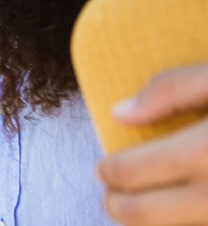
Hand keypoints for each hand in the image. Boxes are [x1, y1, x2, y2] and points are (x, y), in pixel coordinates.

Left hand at [97, 62, 207, 224]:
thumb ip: (171, 90)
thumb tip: (120, 113)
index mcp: (203, 151)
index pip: (130, 173)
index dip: (109, 171)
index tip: (104, 168)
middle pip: (144, 215)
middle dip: (119, 206)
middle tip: (112, 197)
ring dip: (151, 220)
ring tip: (143, 203)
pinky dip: (182, 220)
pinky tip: (179, 205)